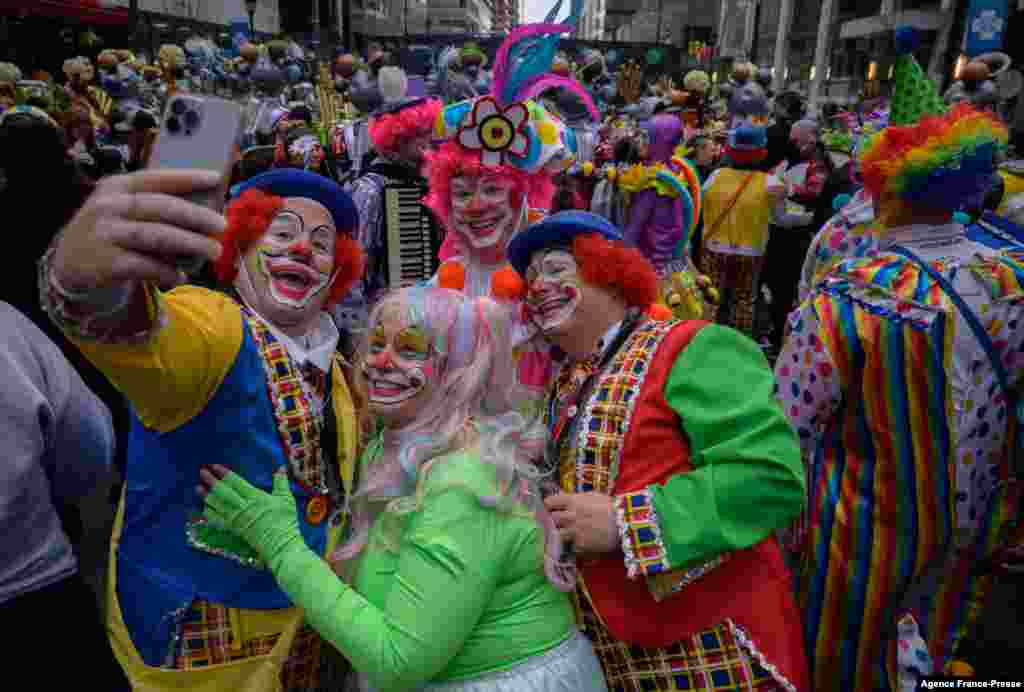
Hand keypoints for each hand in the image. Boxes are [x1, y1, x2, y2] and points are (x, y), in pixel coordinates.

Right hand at [52, 168, 225, 293]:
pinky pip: (144, 266)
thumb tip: (205, 209)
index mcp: (116, 187)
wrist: (68, 265)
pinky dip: (166, 271)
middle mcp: (109, 206)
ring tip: (213, 251)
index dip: (186, 177)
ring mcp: (105, 234)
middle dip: (196, 216)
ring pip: (156, 236)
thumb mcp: (122, 211)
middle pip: (161, 208)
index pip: (155, 178)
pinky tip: (180, 276)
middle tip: (222, 226)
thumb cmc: (111, 235)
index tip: (215, 178)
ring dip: (190, 243)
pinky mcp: (105, 262)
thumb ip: (153, 206)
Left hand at [198, 464, 302, 566]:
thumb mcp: (286, 499)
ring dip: (206, 496)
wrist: (280, 544)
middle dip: (211, 480)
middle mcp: (242, 506)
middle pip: (222, 491)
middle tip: (202, 472)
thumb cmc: (285, 521)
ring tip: (198, 487)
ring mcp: (236, 518)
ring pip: (217, 505)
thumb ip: (281, 482)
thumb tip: (280, 468)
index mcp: (255, 496)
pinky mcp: (233, 529)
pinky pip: (217, 520)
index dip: (224, 473)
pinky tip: (205, 507)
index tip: (214, 466)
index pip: (235, 482)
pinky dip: (209, 512)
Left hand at [544, 492, 619, 555]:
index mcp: (573, 501)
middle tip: (560, 523)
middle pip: (551, 519)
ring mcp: (574, 531)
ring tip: (571, 534)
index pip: (549, 502)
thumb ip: (575, 498)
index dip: (549, 506)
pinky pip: (571, 546)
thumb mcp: (592, 496)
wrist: (625, 524)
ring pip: (557, 534)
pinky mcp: (580, 545)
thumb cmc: (610, 507)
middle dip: (554, 521)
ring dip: (562, 534)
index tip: (551, 510)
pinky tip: (582, 542)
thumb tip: (562, 497)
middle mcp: (570, 515)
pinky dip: (574, 545)